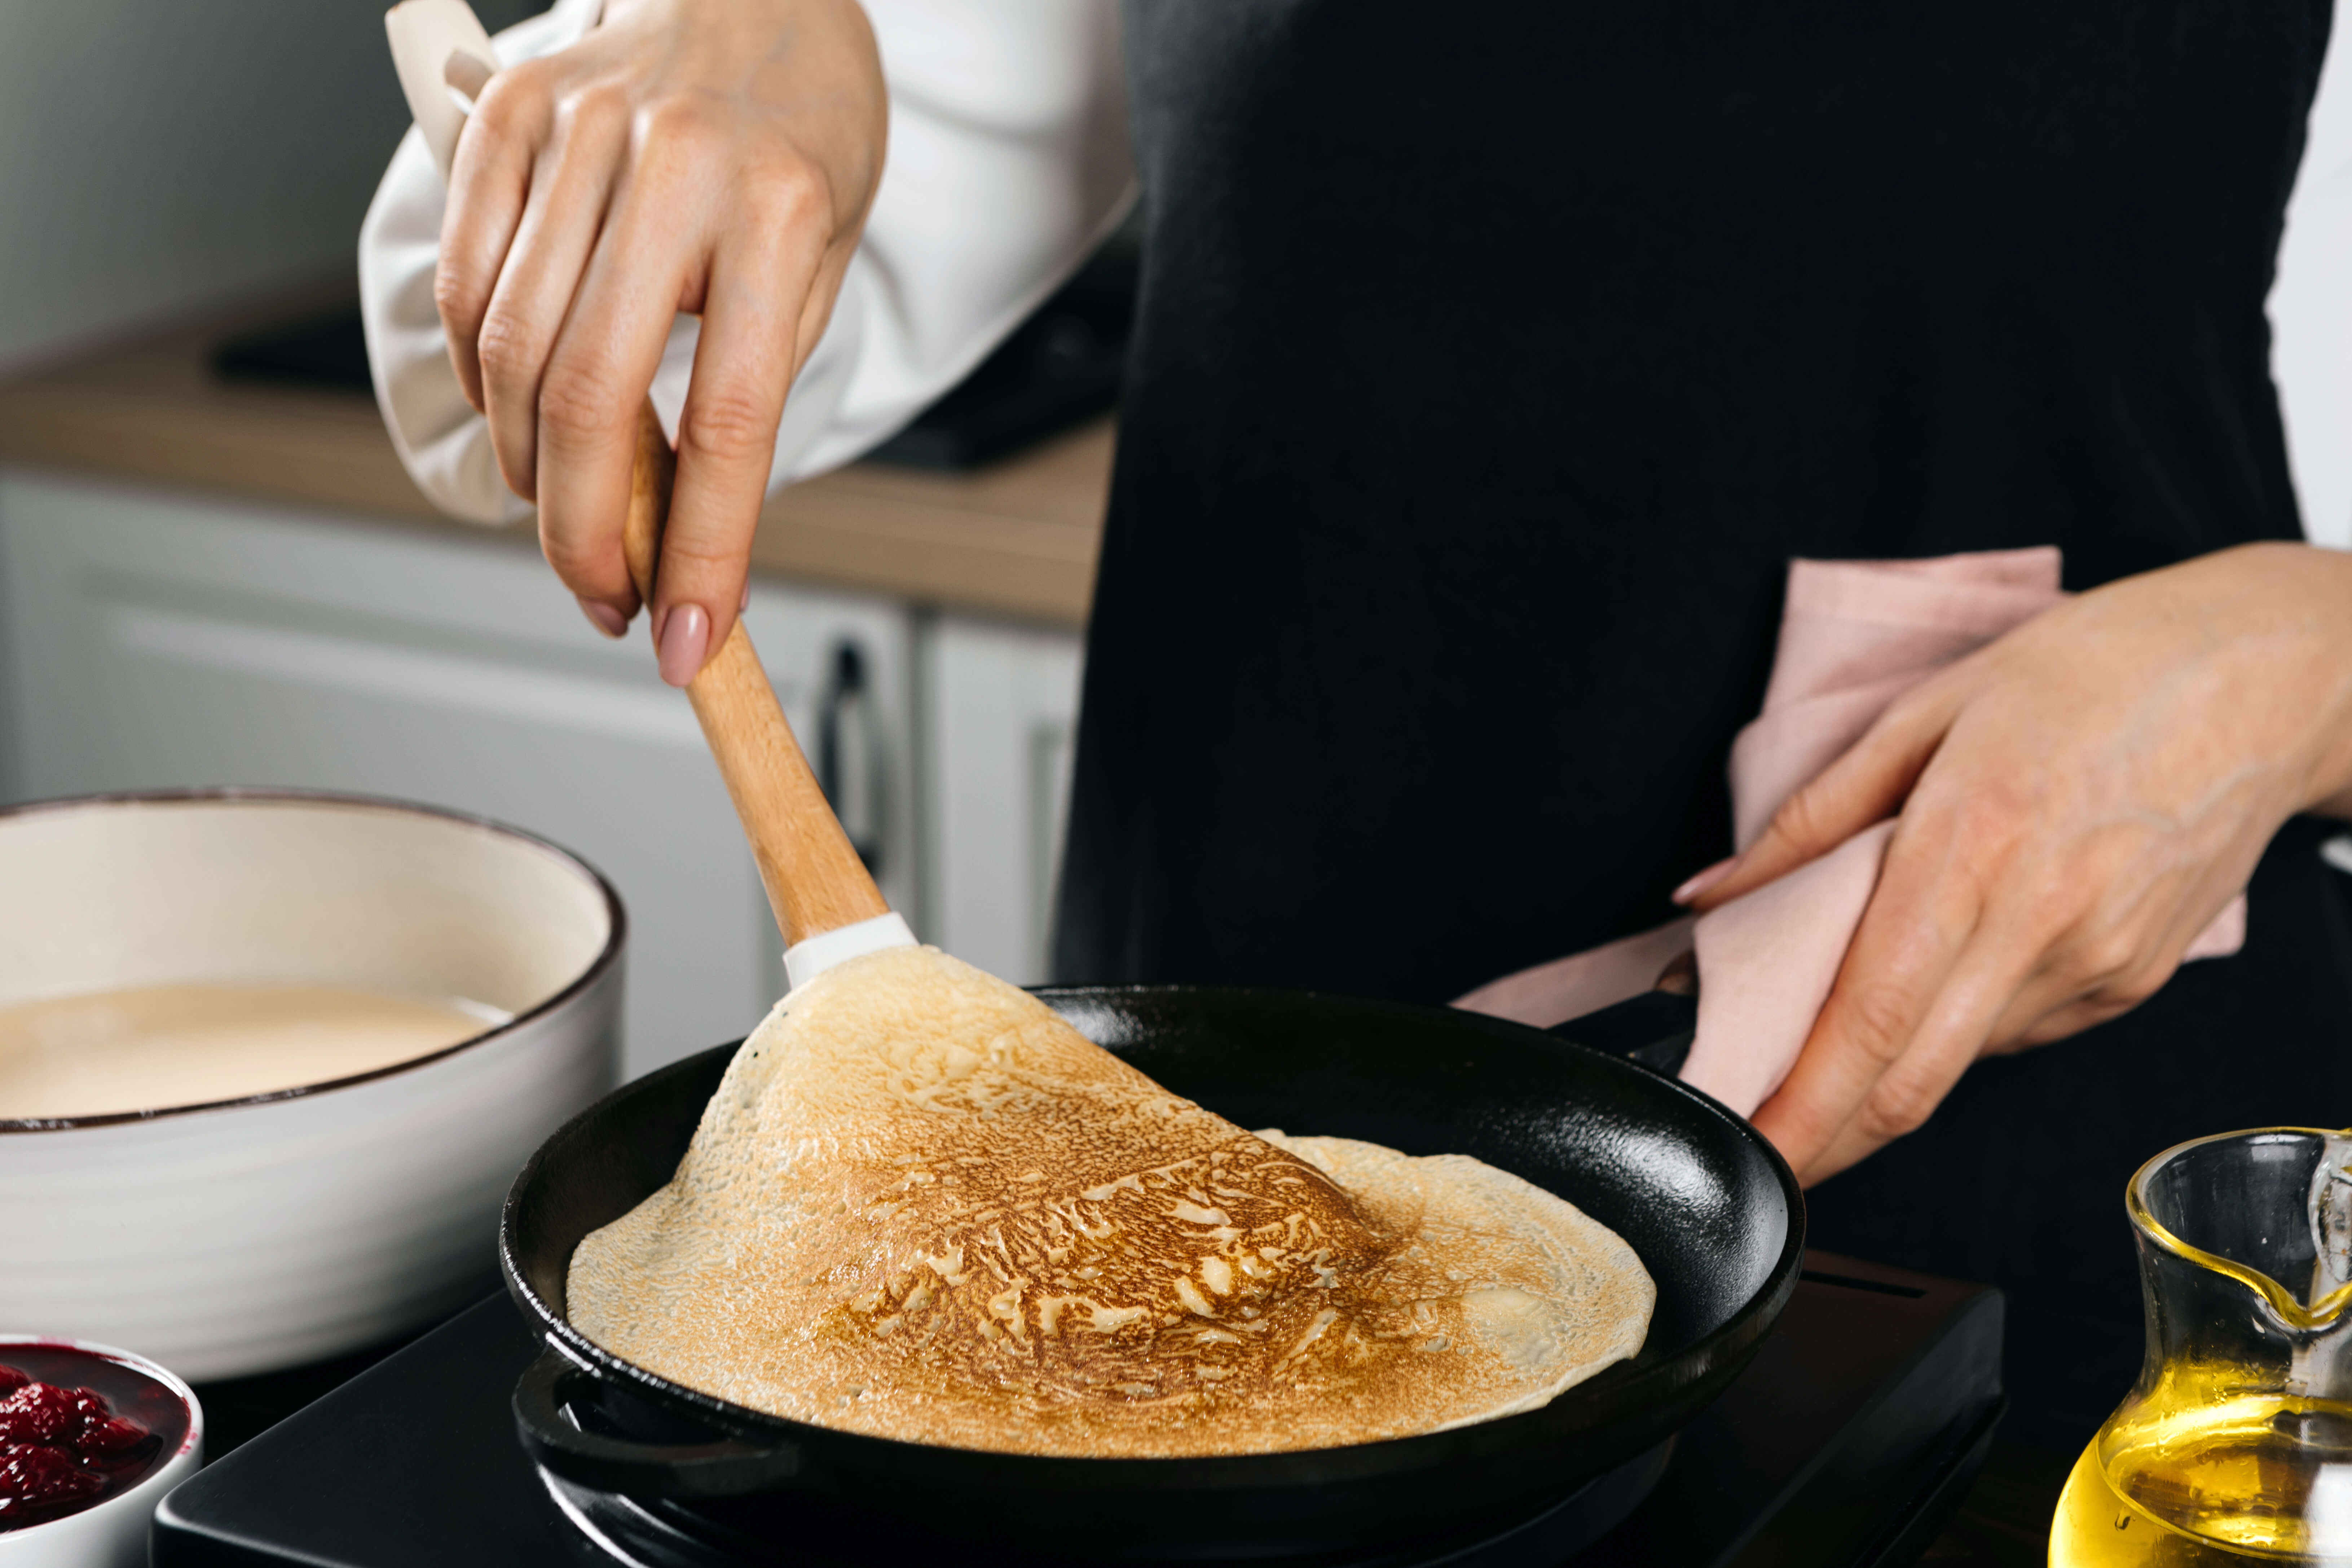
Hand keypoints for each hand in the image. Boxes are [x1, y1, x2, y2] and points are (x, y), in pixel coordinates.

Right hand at [435, 0, 884, 683]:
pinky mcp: (510, 115)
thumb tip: (676, 530)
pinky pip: (468, 281)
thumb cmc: (796, 144)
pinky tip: (521, 419)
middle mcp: (675, 166)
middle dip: (587, 533)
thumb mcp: (815, 269)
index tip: (687, 643)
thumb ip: (745, 385)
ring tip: (568, 516)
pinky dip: (481, 376)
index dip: (706, 553)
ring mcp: (581, 132)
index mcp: (780, 214)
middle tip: (607, 598)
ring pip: (512, 351)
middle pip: (591, 396)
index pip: (729, 423)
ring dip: (531, 468)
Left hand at [1690, 542, 2351, 1184]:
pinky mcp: (2130, 983)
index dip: (1798, 1110)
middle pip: (1911, 1084)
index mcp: (1973, 850)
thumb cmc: (2097, 672)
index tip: (1740, 1146)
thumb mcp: (1927, 712)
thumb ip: (1809, 818)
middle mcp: (2039, 926)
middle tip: (1761, 1146)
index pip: (1868, 1026)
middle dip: (1825, 1137)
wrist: (2261, 679)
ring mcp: (2096, 966)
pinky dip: (1960, 1013)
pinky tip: (1962, 950)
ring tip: (1855, 998)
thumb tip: (1710, 895)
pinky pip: (2015, 1025)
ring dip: (1889, 1056)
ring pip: (1959, 1056)